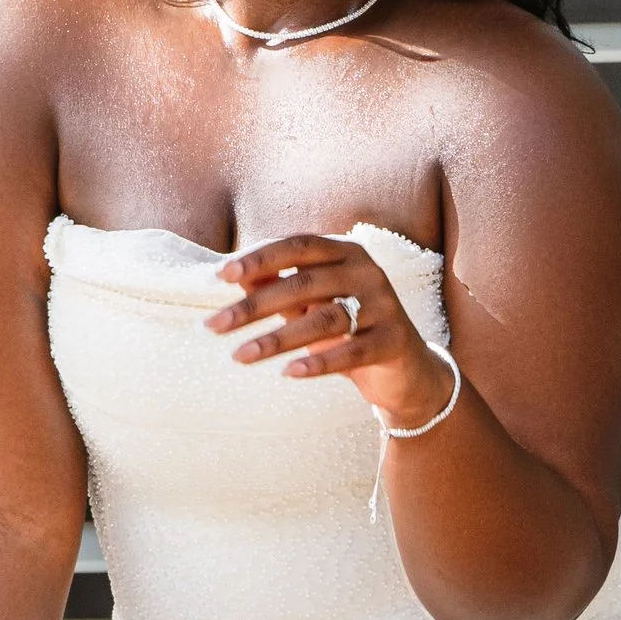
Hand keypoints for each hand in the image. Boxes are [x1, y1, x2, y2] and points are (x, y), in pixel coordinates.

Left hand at [206, 232, 455, 432]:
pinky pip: (352, 352)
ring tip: (240, 356)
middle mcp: (368, 272)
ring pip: (324, 319)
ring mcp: (385, 306)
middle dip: (254, 306)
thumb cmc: (349, 329)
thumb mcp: (311, 304)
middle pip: (303, 284)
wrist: (406, 369)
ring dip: (276, 339)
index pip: (298, 246)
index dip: (259, 258)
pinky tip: (288, 373)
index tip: (221, 276)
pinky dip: (318, 362)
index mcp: (347, 252)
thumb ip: (279, 285)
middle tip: (214, 325)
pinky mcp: (394, 341)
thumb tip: (234, 274)